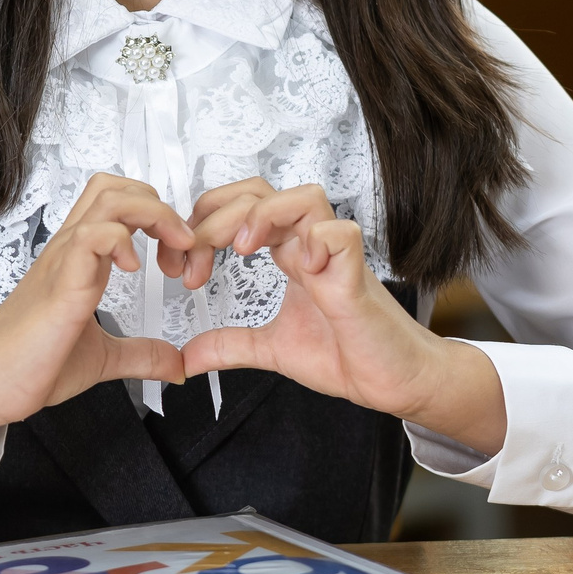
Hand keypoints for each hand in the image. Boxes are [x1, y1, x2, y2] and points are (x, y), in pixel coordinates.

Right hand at [0, 175, 195, 443]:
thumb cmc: (29, 365)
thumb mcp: (102, 358)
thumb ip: (141, 355)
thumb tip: (178, 363)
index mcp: (80, 260)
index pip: (117, 202)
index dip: (157, 214)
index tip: (179, 254)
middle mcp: (71, 251)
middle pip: (115, 186)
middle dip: (160, 205)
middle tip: (182, 245)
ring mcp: (63, 263)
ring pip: (108, 199)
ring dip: (151, 215)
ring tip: (170, 251)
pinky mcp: (60, 285)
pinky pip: (90, 237)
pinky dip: (120, 241)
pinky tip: (133, 270)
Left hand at [179, 179, 506, 453]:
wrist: (394, 380)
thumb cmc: (346, 353)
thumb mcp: (271, 349)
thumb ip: (229, 346)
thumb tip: (184, 357)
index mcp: (288, 253)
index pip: (239, 207)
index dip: (202, 225)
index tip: (178, 267)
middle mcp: (309, 246)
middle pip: (259, 192)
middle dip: (215, 219)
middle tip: (192, 263)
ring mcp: (335, 257)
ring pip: (304, 196)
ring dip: (264, 214)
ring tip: (242, 249)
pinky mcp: (358, 277)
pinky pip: (341, 234)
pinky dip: (318, 241)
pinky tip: (301, 269)